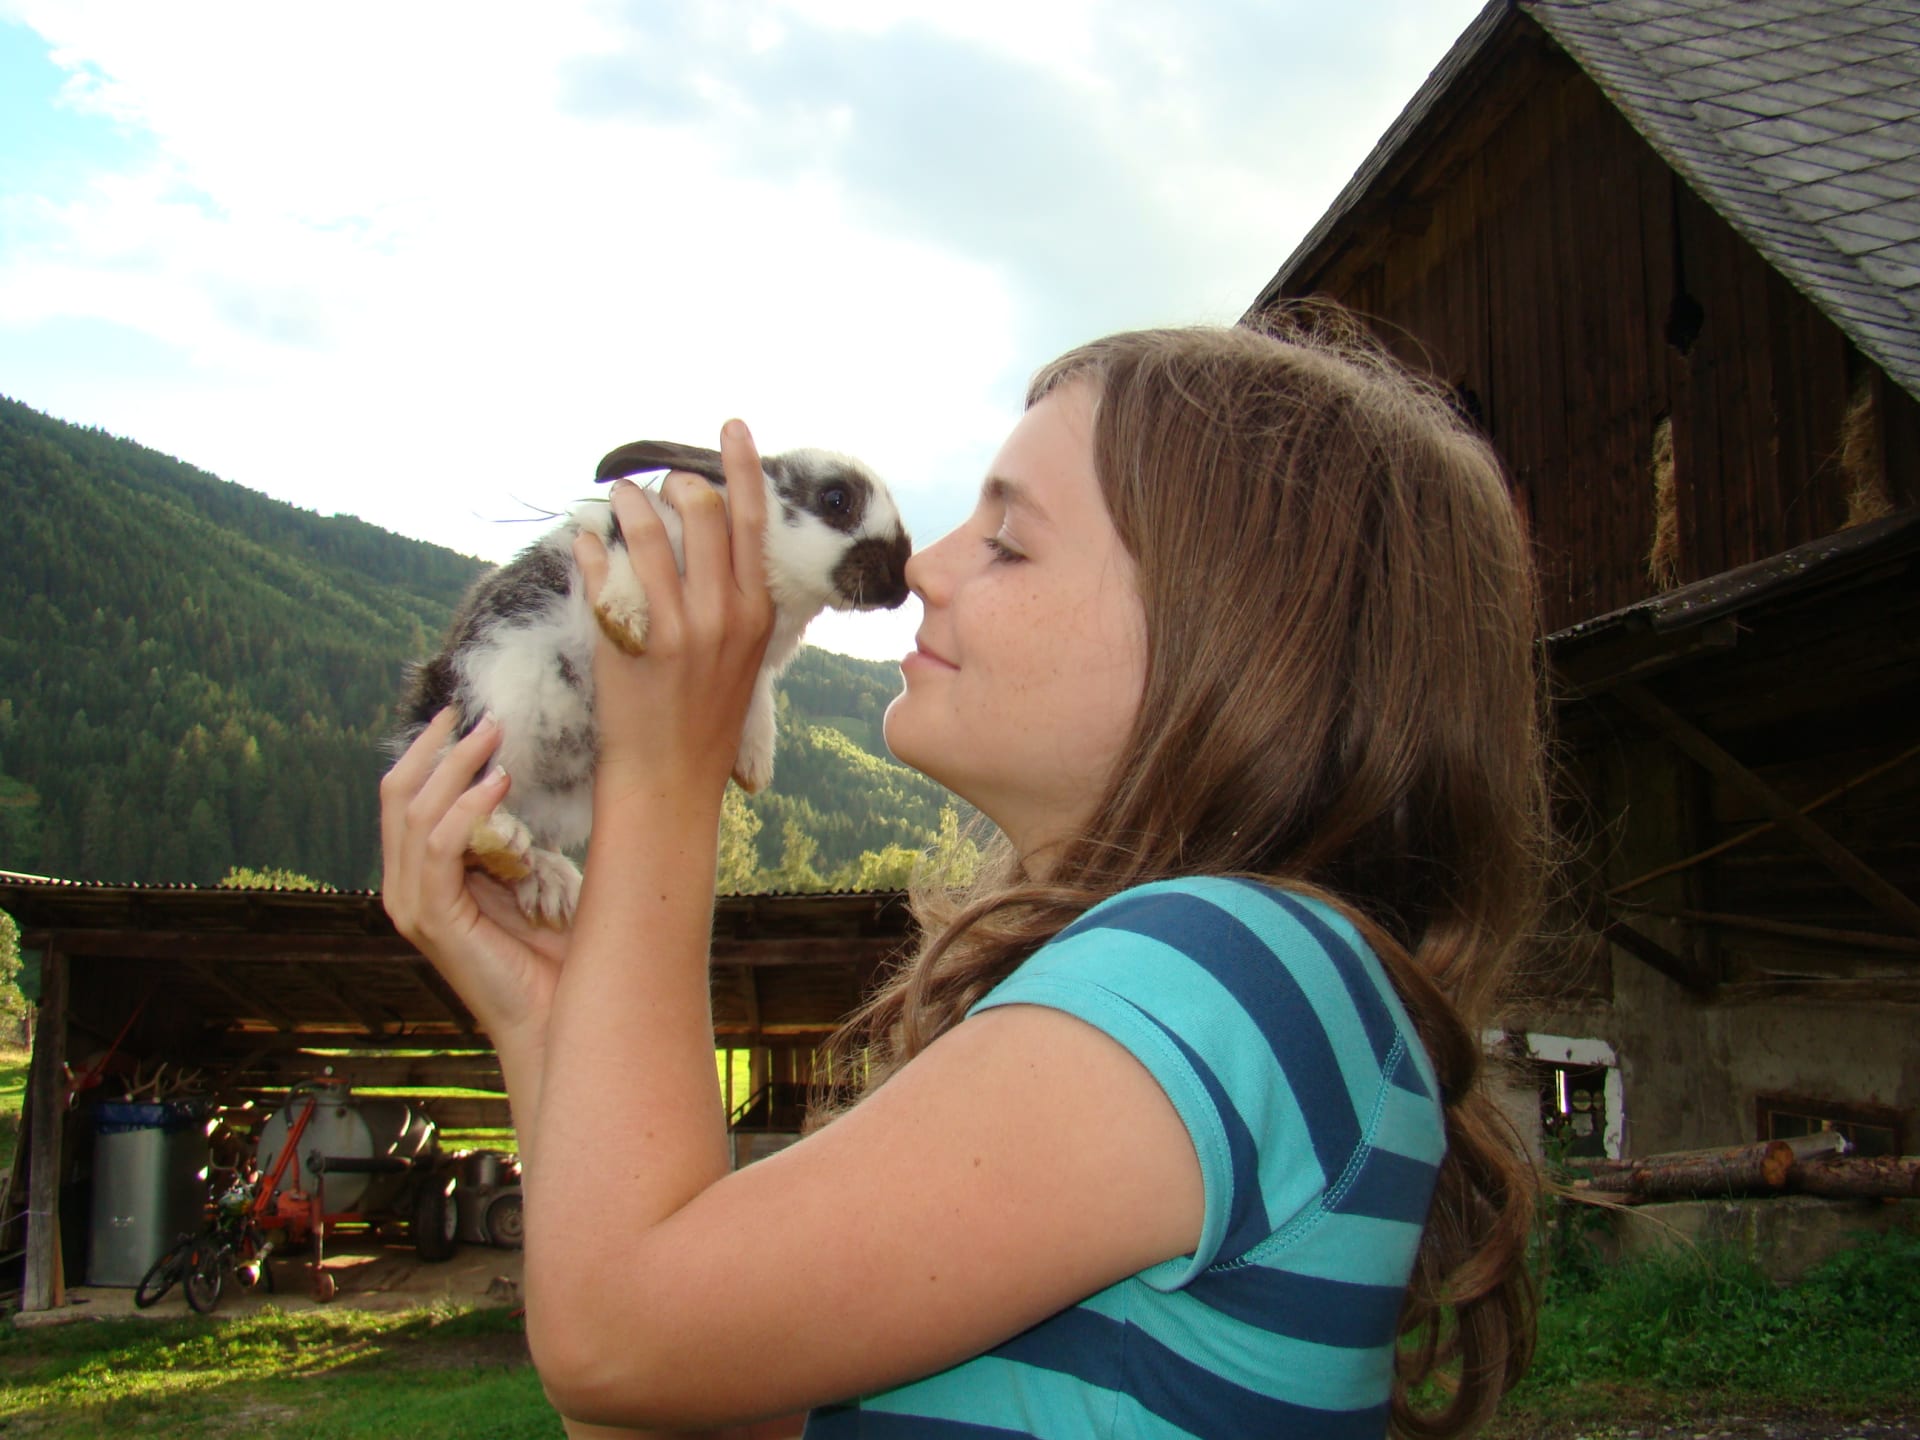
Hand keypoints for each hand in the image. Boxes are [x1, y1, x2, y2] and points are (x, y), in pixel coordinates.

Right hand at [379, 709, 568, 1046]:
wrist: (558, 1015)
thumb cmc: (553, 949)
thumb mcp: (530, 875)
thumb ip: (512, 835)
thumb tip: (523, 775)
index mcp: (419, 875)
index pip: (402, 797)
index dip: (427, 751)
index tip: (464, 714)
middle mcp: (405, 888)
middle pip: (396, 796)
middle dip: (436, 747)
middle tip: (479, 713)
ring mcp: (414, 906)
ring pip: (415, 814)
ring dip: (457, 767)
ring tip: (496, 735)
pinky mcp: (435, 920)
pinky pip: (440, 849)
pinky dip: (467, 809)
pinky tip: (501, 783)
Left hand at [573, 419, 774, 807]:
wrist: (669, 779)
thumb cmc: (706, 718)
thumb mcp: (744, 657)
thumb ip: (736, 602)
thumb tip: (717, 544)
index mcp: (756, 613)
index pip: (752, 521)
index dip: (741, 466)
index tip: (732, 426)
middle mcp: (722, 615)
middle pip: (703, 513)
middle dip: (677, 483)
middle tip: (658, 479)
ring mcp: (675, 629)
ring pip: (651, 533)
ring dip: (629, 503)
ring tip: (617, 494)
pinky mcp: (629, 645)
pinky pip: (605, 573)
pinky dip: (594, 547)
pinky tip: (588, 539)